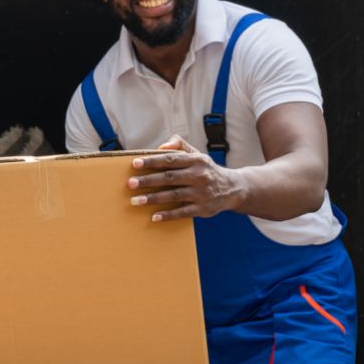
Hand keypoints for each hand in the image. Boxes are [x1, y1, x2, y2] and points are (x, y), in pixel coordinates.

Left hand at [127, 136, 247, 221]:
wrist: (233, 188)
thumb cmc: (207, 170)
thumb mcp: (197, 155)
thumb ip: (180, 146)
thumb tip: (161, 146)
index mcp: (196, 161)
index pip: (171, 159)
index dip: (152, 161)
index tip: (135, 164)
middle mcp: (199, 176)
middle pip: (169, 178)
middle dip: (148, 180)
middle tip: (130, 183)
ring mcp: (201, 193)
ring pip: (173, 196)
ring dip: (153, 198)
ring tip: (136, 201)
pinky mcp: (203, 209)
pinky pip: (183, 212)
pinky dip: (168, 215)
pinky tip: (154, 217)